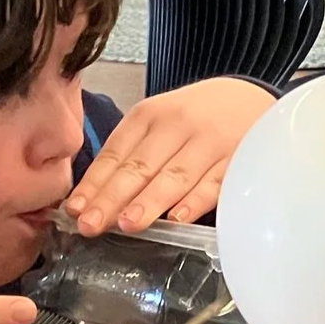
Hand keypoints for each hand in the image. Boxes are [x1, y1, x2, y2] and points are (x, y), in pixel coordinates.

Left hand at [67, 77, 276, 234]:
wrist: (248, 98)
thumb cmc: (195, 117)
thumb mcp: (158, 122)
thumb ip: (131, 153)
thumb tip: (94, 197)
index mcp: (149, 115)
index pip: (116, 153)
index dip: (94, 184)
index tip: (75, 209)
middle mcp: (177, 125)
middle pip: (140, 167)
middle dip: (112, 198)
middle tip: (91, 224)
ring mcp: (209, 143)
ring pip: (175, 176)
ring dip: (149, 202)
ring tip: (127, 224)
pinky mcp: (237, 160)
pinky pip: (214, 183)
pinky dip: (196, 201)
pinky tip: (178, 218)